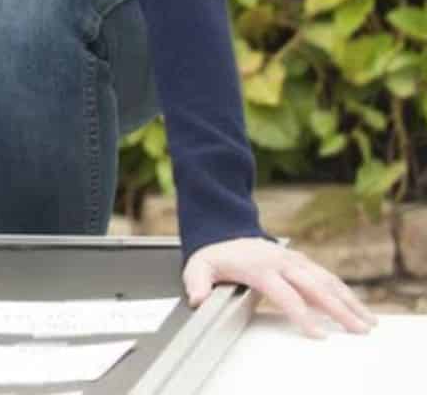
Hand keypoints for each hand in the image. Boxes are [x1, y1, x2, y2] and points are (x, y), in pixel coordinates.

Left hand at [184, 236, 376, 337]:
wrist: (224, 231)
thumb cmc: (215, 255)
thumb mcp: (198, 266)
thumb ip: (196, 283)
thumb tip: (197, 298)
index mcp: (260, 267)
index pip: (286, 294)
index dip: (303, 314)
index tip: (318, 333)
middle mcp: (282, 262)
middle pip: (315, 287)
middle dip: (339, 309)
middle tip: (358, 329)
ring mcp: (295, 260)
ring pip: (327, 281)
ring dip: (350, 301)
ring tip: (368, 321)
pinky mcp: (302, 262)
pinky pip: (327, 277)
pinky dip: (345, 292)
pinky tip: (358, 307)